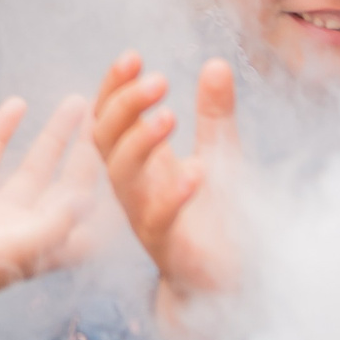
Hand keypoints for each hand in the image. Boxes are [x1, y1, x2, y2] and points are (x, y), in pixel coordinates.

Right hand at [0, 97, 101, 298]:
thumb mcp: (20, 249)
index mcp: (44, 248)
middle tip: (109, 115)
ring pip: (32, 166)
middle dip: (87, 151)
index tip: (131, 153)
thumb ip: (55, 224)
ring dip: (54, 135)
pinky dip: (2, 130)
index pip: (87, 214)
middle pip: (66, 183)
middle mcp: (24, 229)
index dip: (111, 187)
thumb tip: (89, 199)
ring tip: (75, 101)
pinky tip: (17, 103)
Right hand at [90, 54, 241, 330]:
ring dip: (141, 143)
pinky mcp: (168, 247)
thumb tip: (216, 62)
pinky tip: (196, 169)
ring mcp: (145, 217)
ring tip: (169, 116)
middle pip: (106, 141)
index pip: (109, 118)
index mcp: (140, 164)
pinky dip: (174, 194)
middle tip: (157, 80)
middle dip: (125, 105)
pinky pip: (158, 219)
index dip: (114, 87)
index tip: (132, 56)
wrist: (233, 282)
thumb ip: (215, 114)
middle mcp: (134, 188)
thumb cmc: (220, 218)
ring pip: (123, 178)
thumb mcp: (221, 154)